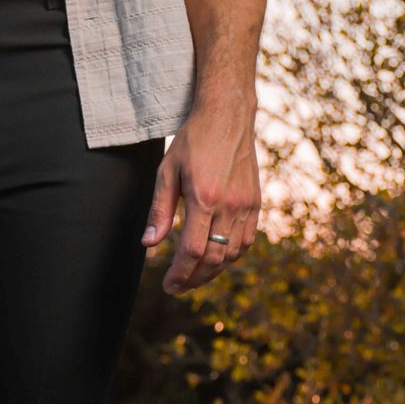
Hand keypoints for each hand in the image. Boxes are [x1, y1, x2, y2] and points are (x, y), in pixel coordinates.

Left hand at [143, 101, 259, 290]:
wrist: (227, 117)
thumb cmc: (193, 141)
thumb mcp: (167, 171)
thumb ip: (159, 210)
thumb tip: (148, 244)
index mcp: (204, 198)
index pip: (193, 251)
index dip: (179, 274)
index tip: (168, 285)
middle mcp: (229, 205)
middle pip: (214, 259)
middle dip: (194, 279)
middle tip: (177, 286)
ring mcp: (246, 205)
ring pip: (232, 255)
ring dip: (213, 271)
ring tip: (194, 276)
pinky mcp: (256, 203)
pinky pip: (247, 241)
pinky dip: (231, 256)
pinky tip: (217, 259)